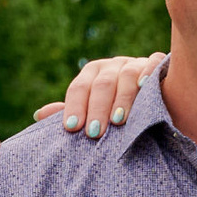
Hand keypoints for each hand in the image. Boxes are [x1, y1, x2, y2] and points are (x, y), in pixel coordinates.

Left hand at [34, 53, 165, 139]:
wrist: (156, 103)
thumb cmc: (116, 113)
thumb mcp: (93, 114)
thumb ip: (71, 114)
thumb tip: (38, 115)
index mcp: (92, 75)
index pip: (79, 88)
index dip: (74, 107)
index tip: (72, 128)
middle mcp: (112, 66)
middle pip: (101, 84)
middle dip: (96, 109)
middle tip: (93, 133)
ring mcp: (135, 63)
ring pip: (126, 75)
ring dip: (122, 98)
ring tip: (118, 121)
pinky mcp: (158, 64)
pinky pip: (154, 63)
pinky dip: (148, 73)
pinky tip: (144, 87)